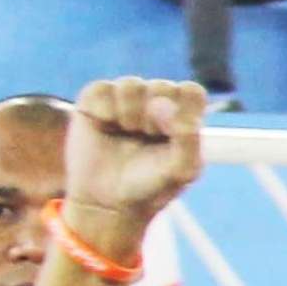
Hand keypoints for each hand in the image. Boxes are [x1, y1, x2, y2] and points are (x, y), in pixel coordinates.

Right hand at [65, 78, 204, 226]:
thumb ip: (188, 138)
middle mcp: (155, 100)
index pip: (191, 91)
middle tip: (147, 140)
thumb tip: (161, 104)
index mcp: (183, 113)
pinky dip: (105, 111)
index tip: (172, 137)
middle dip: (155, 120)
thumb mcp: (183, 169)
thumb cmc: (152, 184)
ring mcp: (125, 98)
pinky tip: (106, 127)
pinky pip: (101, 89)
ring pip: (131, 84)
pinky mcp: (95, 100)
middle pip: (162, 87)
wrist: (110, 200)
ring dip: (130, 115)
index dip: (182, 113)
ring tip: (127, 134)